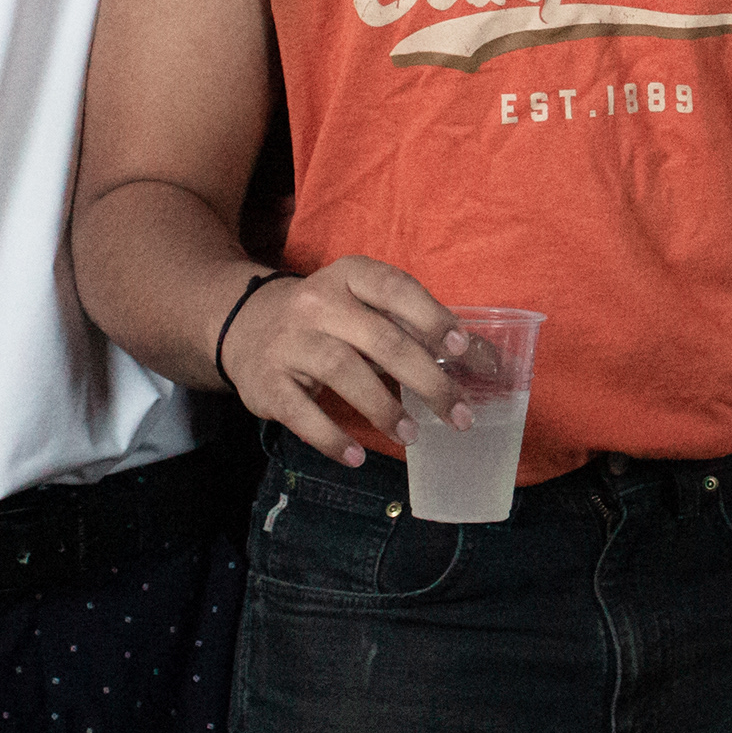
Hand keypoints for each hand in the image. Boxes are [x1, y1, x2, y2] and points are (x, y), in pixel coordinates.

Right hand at [227, 256, 471, 463]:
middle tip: (459, 415)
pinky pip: (302, 414)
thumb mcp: (364, 306)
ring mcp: (290, 341)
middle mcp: (317, 303)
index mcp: (349, 276)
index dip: (431, 316)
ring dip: (384, 409)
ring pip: (343, 372)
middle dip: (427, 380)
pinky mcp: (268, 381)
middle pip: (381, 340)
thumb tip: (487, 359)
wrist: (244, 326)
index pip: (395, 288)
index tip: (462, 347)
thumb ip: (415, 326)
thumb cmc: (328, 320)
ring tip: (413, 436)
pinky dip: (331, 438)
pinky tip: (357, 457)